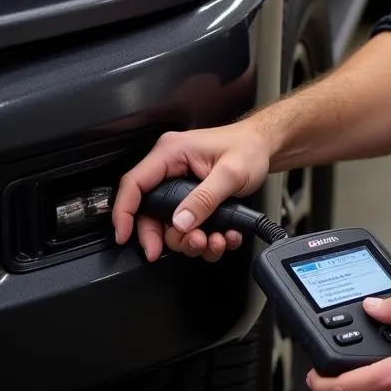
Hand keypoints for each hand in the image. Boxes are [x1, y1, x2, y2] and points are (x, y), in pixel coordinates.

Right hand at [111, 121, 271, 262]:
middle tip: (191, 245)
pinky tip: (223, 235)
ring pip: (171, 224)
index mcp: (172, 152)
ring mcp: (181, 183)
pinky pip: (188, 223)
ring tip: (215, 240)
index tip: (124, 237)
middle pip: (150, 212)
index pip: (134, 184)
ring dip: (193, 239)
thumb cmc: (250, 148)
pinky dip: (205, 236)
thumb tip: (181, 222)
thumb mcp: (230, 173)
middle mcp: (172, 167)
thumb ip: (205, 198)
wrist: (266, 146)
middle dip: (169, 236)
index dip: (124, 213)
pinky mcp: (192, 196)